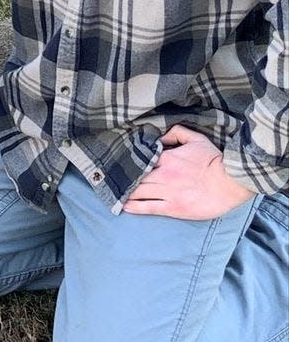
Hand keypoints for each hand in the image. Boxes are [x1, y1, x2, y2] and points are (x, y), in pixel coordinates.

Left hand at [122, 125, 255, 219]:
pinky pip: (149, 207)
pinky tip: (124, 207)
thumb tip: (160, 135)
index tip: (119, 163)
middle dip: (125, 178)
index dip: (130, 162)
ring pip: (140, 192)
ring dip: (126, 193)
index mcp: (168, 158)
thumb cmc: (214, 160)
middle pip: (137, 177)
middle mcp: (164, 175)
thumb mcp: (195, 139)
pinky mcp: (174, 208)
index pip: (142, 159)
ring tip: (114, 194)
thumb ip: (175, 133)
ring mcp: (168, 193)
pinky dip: (135, 207)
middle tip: (111, 180)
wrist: (231, 182)